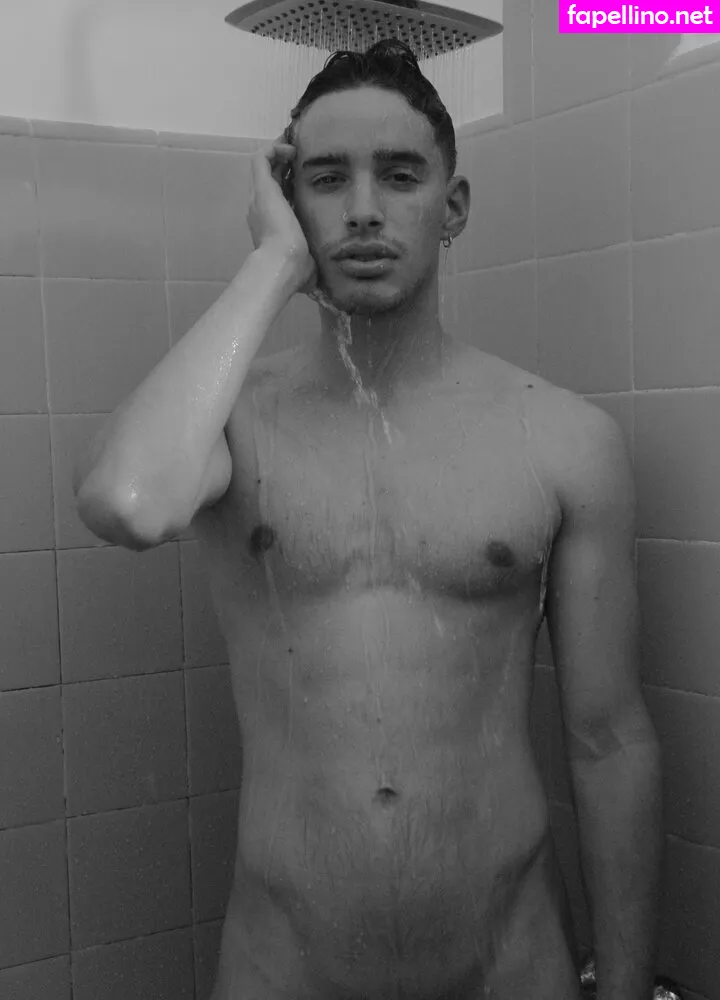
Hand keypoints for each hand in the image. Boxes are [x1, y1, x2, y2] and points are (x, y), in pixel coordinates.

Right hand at [247, 135, 317, 296]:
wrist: (282, 266)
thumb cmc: (294, 271)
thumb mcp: (307, 266)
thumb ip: (311, 265)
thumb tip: (322, 283)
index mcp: (270, 225)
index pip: (277, 197)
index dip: (288, 184)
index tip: (304, 179)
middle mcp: (260, 209)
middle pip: (268, 177)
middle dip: (283, 164)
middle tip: (301, 158)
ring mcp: (259, 197)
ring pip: (262, 164)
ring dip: (277, 152)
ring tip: (295, 149)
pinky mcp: (262, 188)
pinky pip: (261, 158)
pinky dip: (274, 149)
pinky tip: (292, 151)